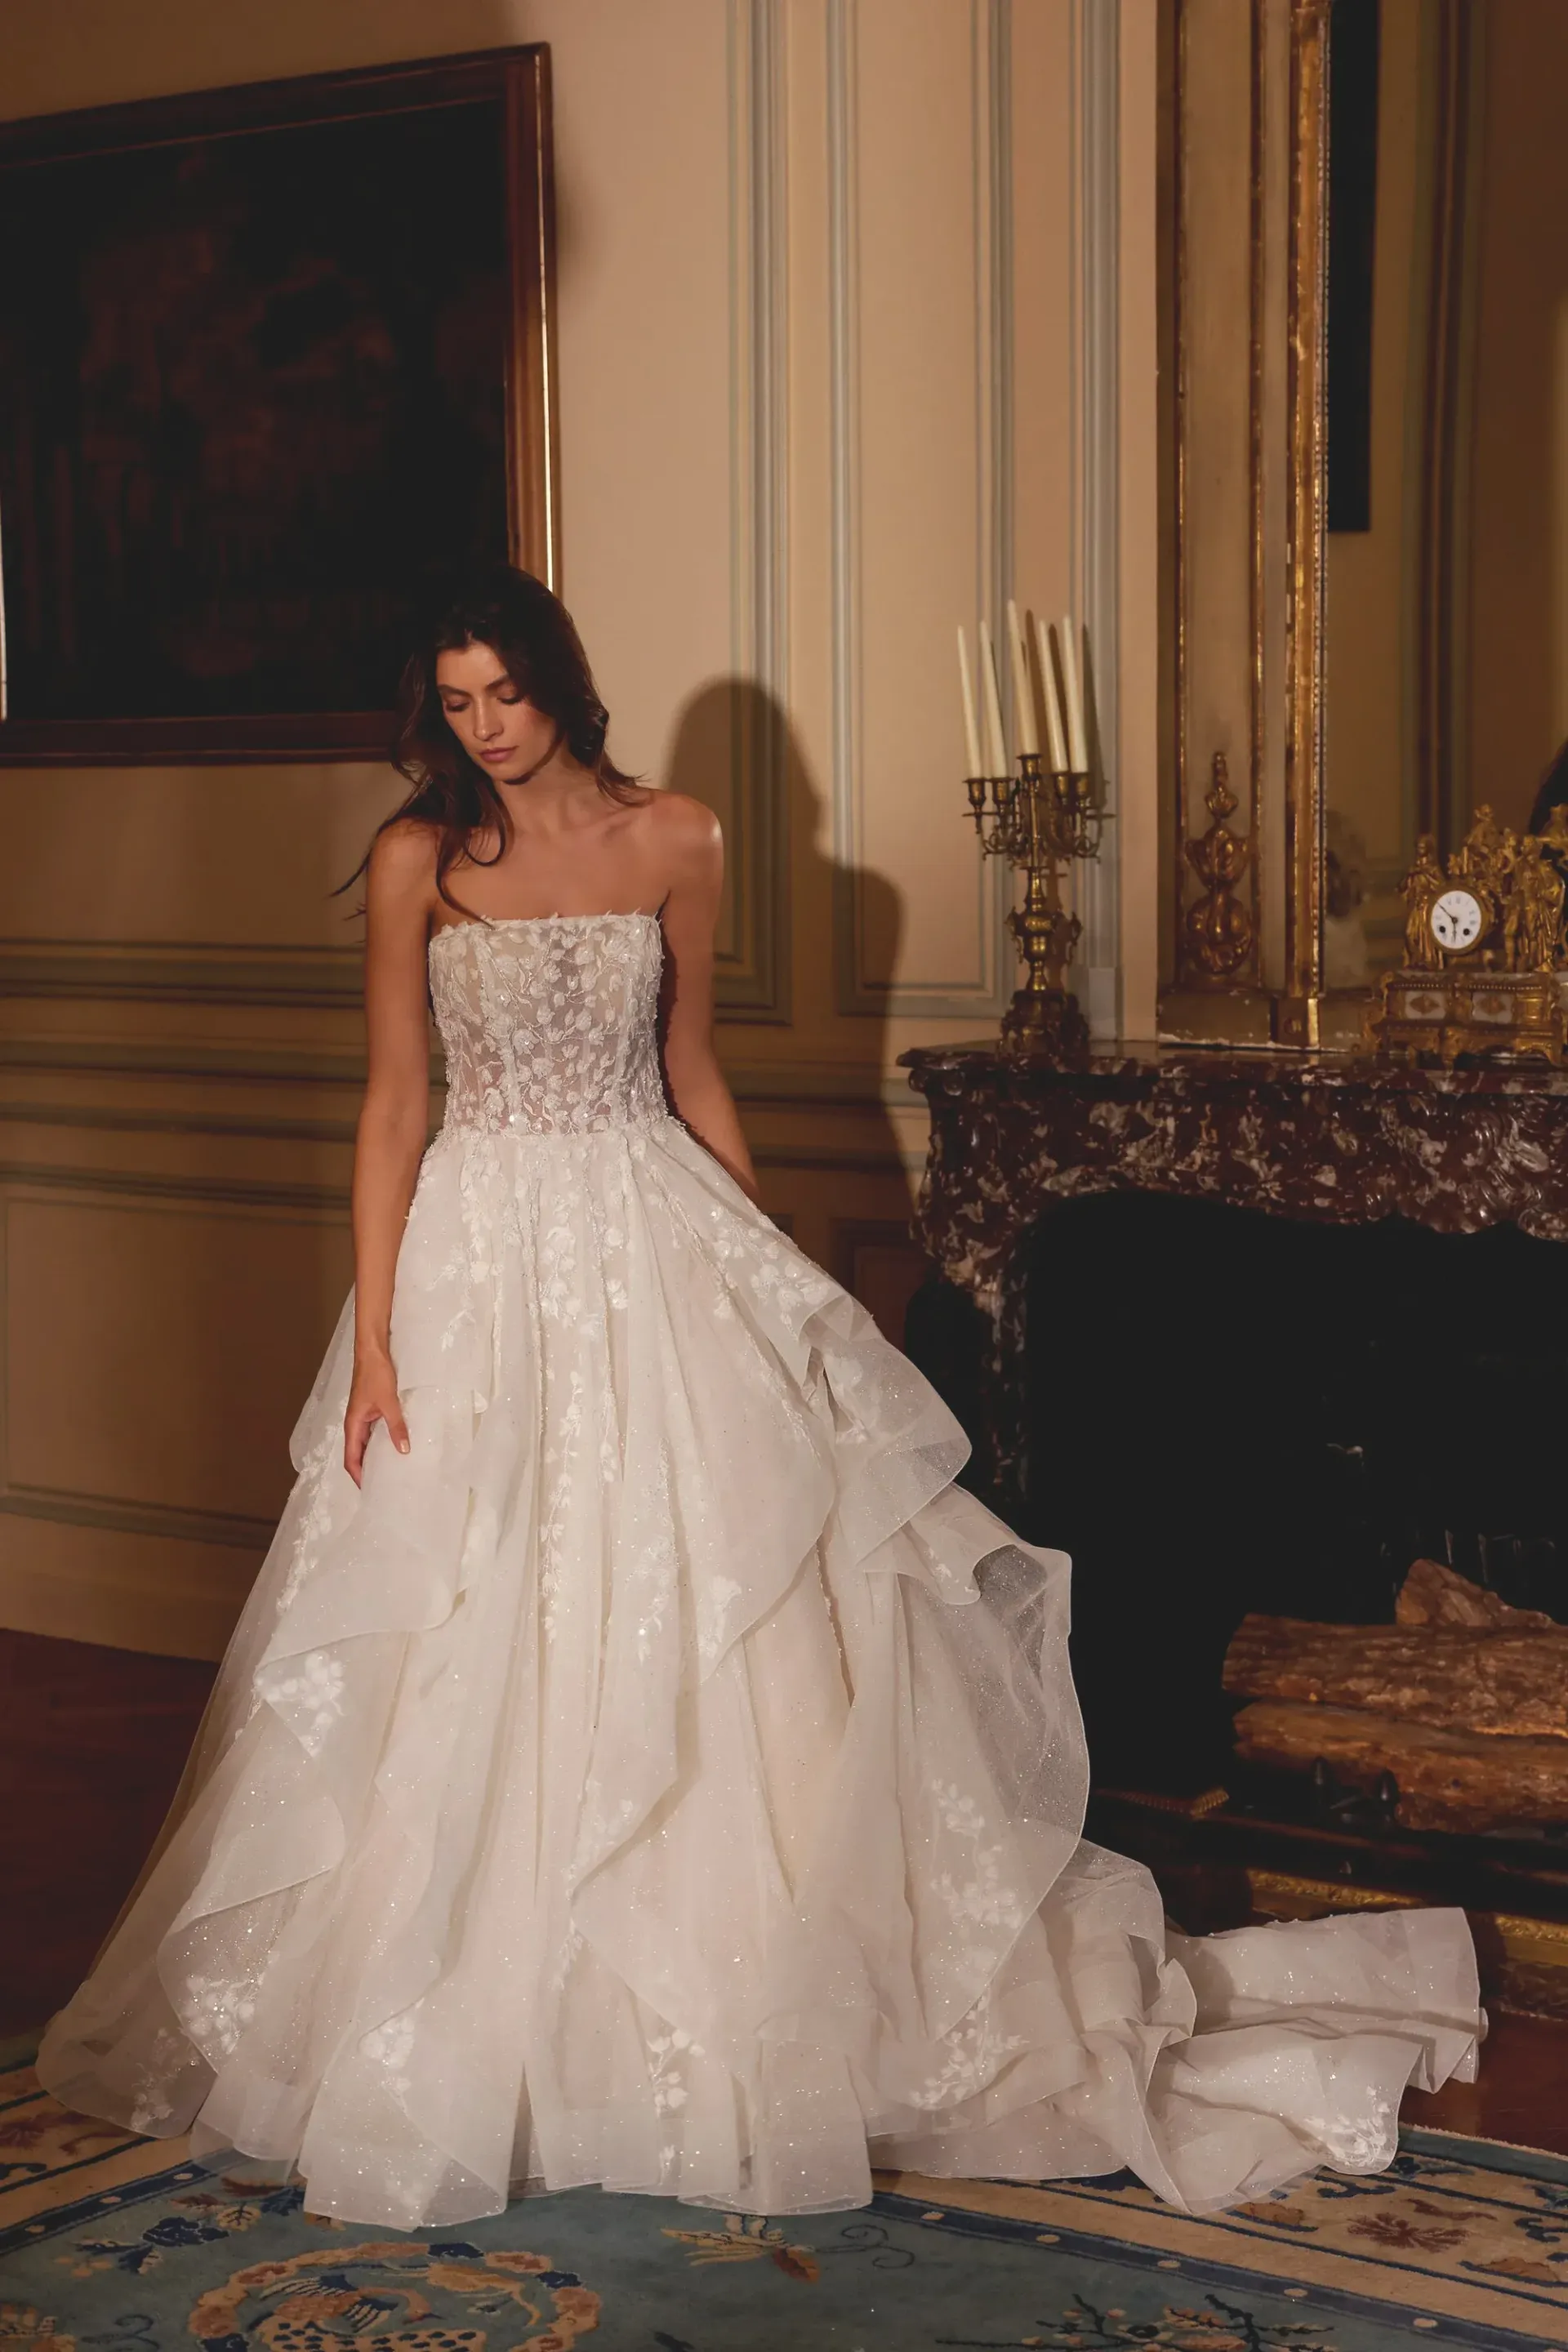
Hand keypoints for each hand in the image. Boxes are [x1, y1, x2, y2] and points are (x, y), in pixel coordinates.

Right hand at [344, 1350, 409, 1486]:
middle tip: (382, 1484)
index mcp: (353, 1425)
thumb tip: (404, 1450)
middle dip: (366, 1470)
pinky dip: (382, 1441)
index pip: (350, 1459)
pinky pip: (374, 1431)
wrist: (373, 1352)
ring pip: (366, 1443)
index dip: (357, 1476)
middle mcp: (355, 1424)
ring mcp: (363, 1417)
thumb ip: (396, 1426)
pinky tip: (397, 1444)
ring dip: (375, 1456)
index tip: (369, 1490)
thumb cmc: (375, 1375)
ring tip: (391, 1468)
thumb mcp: (388, 1402)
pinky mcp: (372, 1409)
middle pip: (357, 1454)